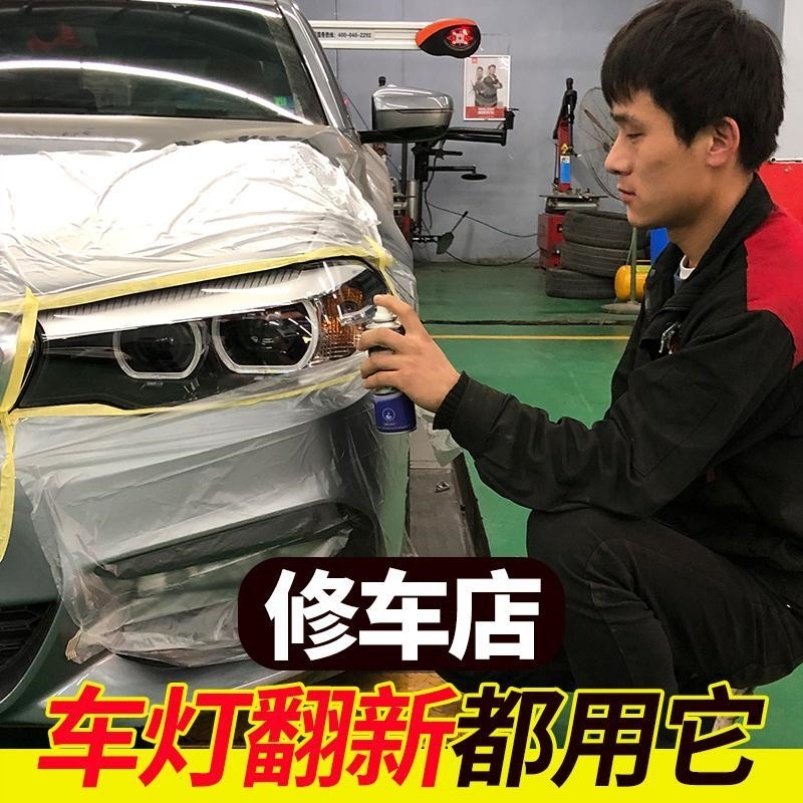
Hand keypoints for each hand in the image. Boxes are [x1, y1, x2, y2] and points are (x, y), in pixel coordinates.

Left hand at [358, 294, 460, 412]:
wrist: (451, 393)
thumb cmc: (442, 374)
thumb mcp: (431, 350)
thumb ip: (415, 345)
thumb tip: (398, 347)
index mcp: (420, 336)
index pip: (405, 312)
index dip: (389, 302)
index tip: (378, 299)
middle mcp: (412, 346)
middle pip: (381, 334)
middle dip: (365, 339)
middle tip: (361, 345)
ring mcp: (406, 362)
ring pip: (375, 359)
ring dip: (365, 366)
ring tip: (364, 371)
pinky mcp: (402, 379)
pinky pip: (379, 378)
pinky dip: (370, 381)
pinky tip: (369, 384)